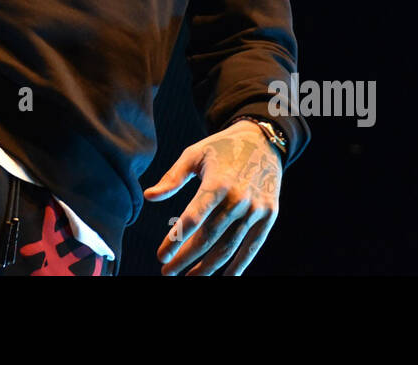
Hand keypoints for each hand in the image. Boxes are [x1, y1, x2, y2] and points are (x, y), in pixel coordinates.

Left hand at [144, 118, 281, 274]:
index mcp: (217, 182)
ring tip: (190, 277)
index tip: (161, 255)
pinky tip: (225, 277)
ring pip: (229, 246)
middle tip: (168, 271)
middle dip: (186, 258)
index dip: (176, 240)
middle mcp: (238, 198)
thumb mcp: (194, 154)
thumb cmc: (221, 148)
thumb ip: (172, 178)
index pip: (193, 218)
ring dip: (208, 267)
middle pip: (209, 237)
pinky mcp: (269, 215)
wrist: (263, 140)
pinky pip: (252, 246)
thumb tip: (148, 196)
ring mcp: (255, 209)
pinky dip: (239, 265)